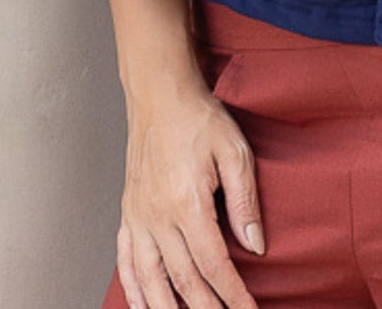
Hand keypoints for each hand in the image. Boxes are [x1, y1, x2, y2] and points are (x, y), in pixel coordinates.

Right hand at [116, 71, 263, 308]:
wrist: (160, 94)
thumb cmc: (199, 118)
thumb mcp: (234, 150)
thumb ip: (245, 200)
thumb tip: (255, 244)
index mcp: (187, 203)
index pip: (213, 265)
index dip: (233, 295)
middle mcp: (158, 216)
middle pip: (183, 281)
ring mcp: (139, 216)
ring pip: (151, 279)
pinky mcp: (128, 211)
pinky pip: (126, 259)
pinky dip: (133, 287)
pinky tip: (142, 305)